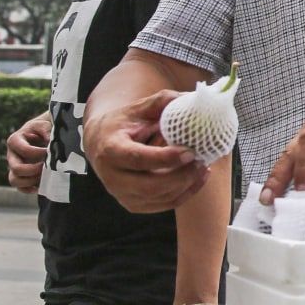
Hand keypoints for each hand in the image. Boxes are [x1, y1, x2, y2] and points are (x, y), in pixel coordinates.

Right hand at [6, 115, 50, 192]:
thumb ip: (46, 130)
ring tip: (45, 175)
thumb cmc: (44, 127)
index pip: (24, 150)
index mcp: (15, 140)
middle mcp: (12, 155)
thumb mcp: (45, 124)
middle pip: (16, 168)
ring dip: (31, 181)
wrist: (45, 132)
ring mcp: (15, 166)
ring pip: (15, 180)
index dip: (39, 153)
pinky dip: (30, 189)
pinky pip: (21, 188)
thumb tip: (49, 142)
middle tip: (47, 166)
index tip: (50, 151)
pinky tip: (42, 186)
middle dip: (33, 170)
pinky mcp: (21, 176)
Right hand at [83, 90, 207, 212]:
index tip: (189, 151)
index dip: (165, 158)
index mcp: (111, 149)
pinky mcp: (133, 204)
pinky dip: (185, 194)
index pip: (138, 159)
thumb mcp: (139, 108)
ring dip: (186, 185)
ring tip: (202, 167)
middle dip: (180, 176)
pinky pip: (162, 205)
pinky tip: (198, 178)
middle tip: (201, 161)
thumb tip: (191, 98)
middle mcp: (112, 176)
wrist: (101, 142)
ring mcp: (121, 194)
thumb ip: (163, 101)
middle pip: (149, 185)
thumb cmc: (124, 123)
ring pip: (158, 198)